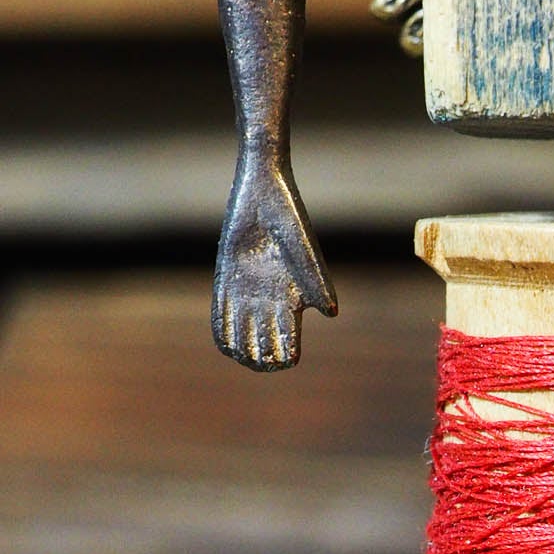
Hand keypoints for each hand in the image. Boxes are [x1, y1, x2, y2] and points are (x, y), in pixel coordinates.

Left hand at [212, 155, 334, 369]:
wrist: (262, 190)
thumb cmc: (289, 216)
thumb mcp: (304, 250)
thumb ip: (317, 281)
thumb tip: (330, 313)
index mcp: (292, 297)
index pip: (290, 337)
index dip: (288, 355)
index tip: (287, 360)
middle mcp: (269, 298)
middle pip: (266, 340)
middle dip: (264, 357)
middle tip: (262, 363)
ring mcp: (247, 290)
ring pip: (244, 331)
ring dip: (243, 348)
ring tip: (242, 358)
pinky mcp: (227, 278)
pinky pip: (223, 312)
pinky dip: (224, 329)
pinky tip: (225, 345)